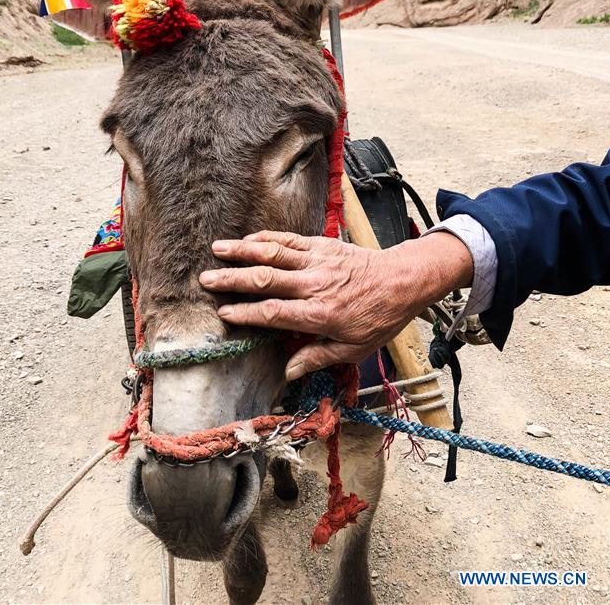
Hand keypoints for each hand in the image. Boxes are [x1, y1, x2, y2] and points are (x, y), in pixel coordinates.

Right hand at [199, 230, 472, 380]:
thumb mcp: (353, 349)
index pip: (273, 313)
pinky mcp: (322, 245)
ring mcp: (317, 261)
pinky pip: (290, 240)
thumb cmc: (379, 318)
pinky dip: (267, 238)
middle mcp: (314, 285)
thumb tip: (287, 371)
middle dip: (232, 279)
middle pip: (266, 280)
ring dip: (243, 250)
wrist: (403, 281)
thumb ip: (317, 357)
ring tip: (216, 249)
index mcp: (319, 313)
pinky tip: (248, 239)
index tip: (223, 312)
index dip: (245, 313)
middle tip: (206, 279)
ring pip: (274, 253)